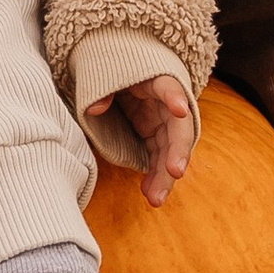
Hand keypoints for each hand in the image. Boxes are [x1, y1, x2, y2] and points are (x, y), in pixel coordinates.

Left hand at [87, 71, 195, 205]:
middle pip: (178, 127)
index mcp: (154, 80)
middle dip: (178, 150)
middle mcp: (165, 104)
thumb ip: (101, 90)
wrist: (117, 74)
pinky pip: (159, 158)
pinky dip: (156, 176)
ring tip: (156, 198)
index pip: (167, 86)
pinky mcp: (155, 136)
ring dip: (166, 175)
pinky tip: (150, 193)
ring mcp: (162, 122)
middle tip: (174, 172)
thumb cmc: (114, 74)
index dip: (174, 96)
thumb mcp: (104, 75)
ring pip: (171, 149)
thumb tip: (94, 108)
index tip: (180, 110)